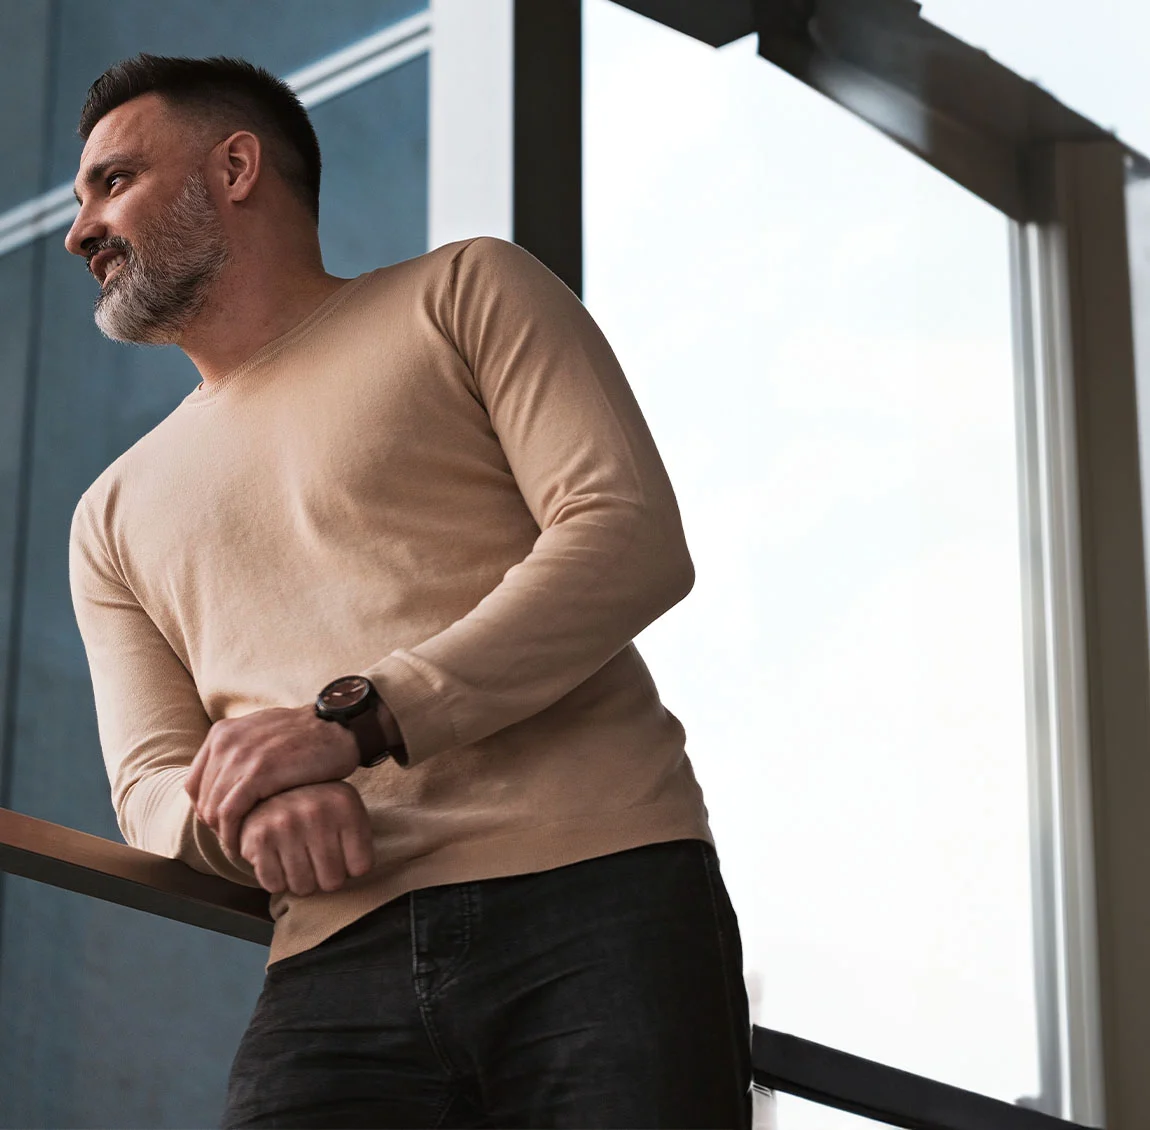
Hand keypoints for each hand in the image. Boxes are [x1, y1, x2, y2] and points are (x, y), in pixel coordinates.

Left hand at [186, 705, 359, 857]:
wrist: (338, 727)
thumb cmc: (307, 736)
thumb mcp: (263, 734)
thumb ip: (239, 753)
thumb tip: (223, 781)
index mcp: (223, 733)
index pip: (195, 783)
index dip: (205, 809)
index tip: (224, 825)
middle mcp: (226, 741)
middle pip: (202, 799)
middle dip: (215, 825)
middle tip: (234, 840)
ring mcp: (241, 756)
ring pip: (213, 809)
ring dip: (223, 834)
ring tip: (239, 847)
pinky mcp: (259, 773)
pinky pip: (230, 814)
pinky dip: (231, 835)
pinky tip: (242, 848)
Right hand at [239, 781, 373, 895]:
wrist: (270, 792)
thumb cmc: (317, 812)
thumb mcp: (346, 812)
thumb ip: (360, 839)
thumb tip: (357, 873)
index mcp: (345, 803)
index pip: (361, 867)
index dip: (350, 867)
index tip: (342, 853)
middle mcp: (316, 811)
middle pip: (332, 882)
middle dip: (325, 877)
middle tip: (316, 858)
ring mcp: (287, 824)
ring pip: (304, 888)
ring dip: (301, 881)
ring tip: (298, 857)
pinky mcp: (260, 838)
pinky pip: (275, 886)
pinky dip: (276, 881)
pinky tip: (278, 859)